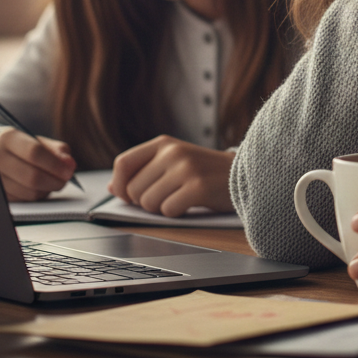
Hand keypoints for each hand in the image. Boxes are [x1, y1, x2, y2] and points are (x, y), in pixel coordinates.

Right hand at [0, 127, 75, 200]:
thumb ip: (58, 150)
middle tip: (65, 180)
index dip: (55, 164)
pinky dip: (36, 195)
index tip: (69, 171)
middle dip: (54, 181)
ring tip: (52, 181)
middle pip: (31, 176)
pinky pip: (23, 200)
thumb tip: (70, 165)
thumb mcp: (39, 141)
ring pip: (28, 192)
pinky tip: (39, 187)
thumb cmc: (23, 147)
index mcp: (9, 139)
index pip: (34, 153)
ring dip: (47, 189)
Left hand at [108, 135, 234, 216]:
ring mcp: (186, 168)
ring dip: (162, 208)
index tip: (128, 196)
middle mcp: (173, 152)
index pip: (123, 163)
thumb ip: (144, 171)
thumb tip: (112, 186)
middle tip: (166, 197)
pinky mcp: (197, 187)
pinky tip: (192, 203)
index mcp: (164, 143)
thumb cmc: (205, 172)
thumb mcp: (174, 162)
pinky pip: (168, 211)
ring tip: (181, 198)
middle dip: (144, 202)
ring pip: (149, 203)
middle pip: (133, 190)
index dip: (119, 185)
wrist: (244, 174)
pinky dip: (177, 213)